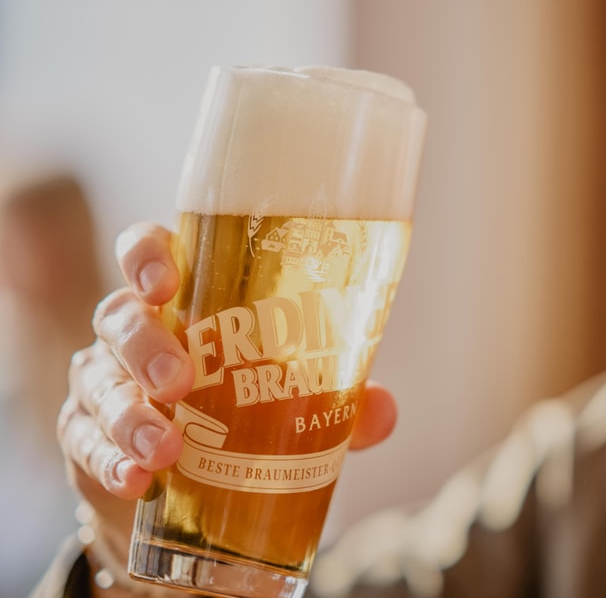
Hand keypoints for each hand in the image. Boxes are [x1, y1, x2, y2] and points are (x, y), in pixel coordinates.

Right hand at [57, 222, 398, 574]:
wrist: (193, 490)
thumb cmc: (246, 411)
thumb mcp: (295, 400)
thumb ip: (338, 400)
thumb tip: (382, 412)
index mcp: (185, 302)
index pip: (149, 254)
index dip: (146, 256)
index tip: (165, 280)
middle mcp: (135, 333)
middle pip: (119, 317)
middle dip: (145, 345)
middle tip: (178, 381)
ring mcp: (103, 383)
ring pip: (98, 382)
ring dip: (128, 415)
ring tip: (164, 449)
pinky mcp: (84, 437)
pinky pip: (84, 443)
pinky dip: (110, 461)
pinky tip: (135, 480)